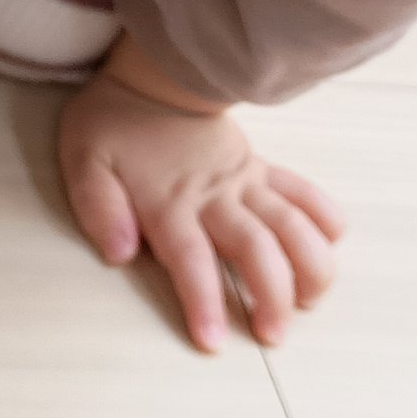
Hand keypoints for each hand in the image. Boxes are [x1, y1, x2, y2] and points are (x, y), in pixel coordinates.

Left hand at [58, 49, 346, 350]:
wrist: (153, 77)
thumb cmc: (113, 125)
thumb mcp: (84, 161)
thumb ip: (98, 207)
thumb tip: (118, 254)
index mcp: (168, 202)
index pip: (190, 260)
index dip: (204, 301)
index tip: (213, 341)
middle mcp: (214, 196)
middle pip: (257, 249)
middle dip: (272, 296)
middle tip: (274, 335)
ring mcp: (245, 182)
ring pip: (294, 225)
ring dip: (309, 266)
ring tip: (308, 301)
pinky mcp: (263, 170)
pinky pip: (305, 193)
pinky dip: (326, 219)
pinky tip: (332, 246)